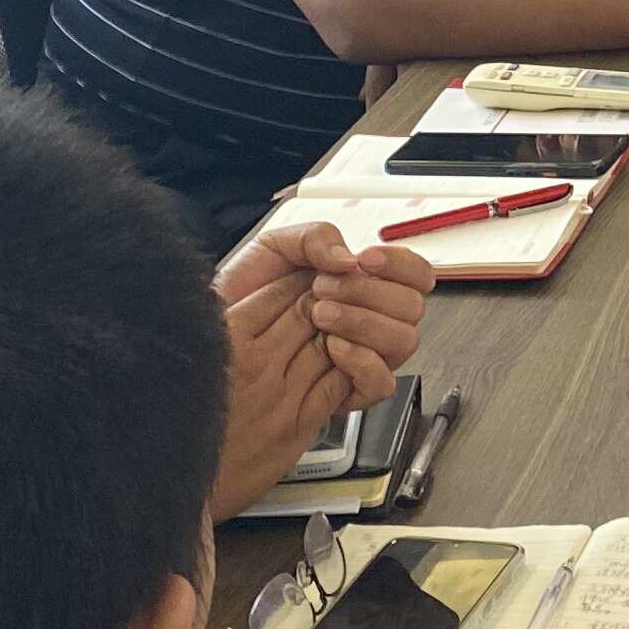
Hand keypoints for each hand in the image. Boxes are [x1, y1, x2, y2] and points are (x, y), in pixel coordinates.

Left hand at [208, 221, 434, 514]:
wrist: (213, 340)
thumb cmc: (242, 297)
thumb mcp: (272, 250)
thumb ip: (312, 238)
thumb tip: (347, 258)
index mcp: (364, 283)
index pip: (415, 273)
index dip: (400, 264)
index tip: (364, 260)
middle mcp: (373, 319)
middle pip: (413, 307)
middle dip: (371, 291)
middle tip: (324, 288)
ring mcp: (364, 355)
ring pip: (404, 341)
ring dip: (365, 322)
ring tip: (320, 315)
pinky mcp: (349, 390)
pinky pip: (382, 382)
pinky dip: (362, 360)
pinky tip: (331, 347)